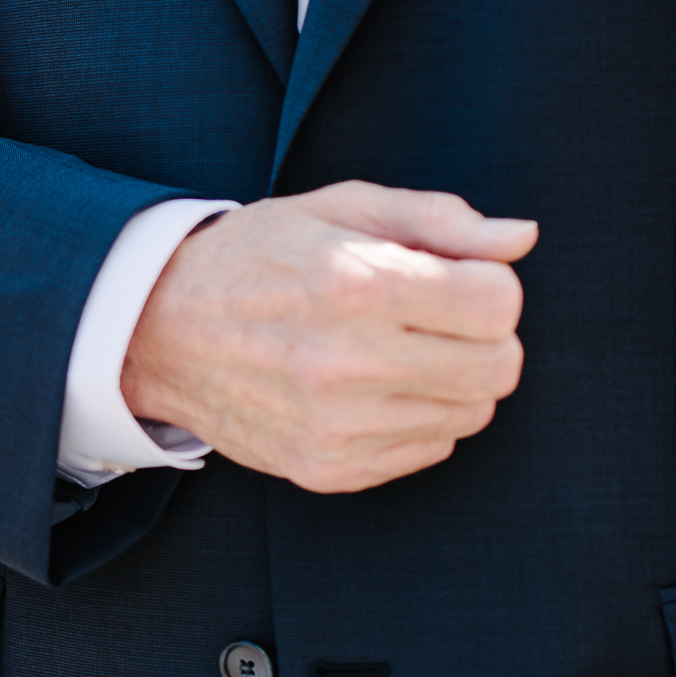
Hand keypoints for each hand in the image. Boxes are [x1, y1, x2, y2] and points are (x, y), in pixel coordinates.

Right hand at [121, 181, 538, 493]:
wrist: (156, 332)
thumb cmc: (256, 257)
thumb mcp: (337, 208)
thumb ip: (436, 218)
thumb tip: (519, 239)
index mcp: (354, 284)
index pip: (499, 303)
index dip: (487, 285)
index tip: (453, 278)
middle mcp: (346, 362)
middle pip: (499, 367)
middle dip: (483, 336)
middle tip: (435, 318)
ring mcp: (337, 425)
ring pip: (471, 413)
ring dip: (451, 379)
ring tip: (395, 350)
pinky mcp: (328, 468)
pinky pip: (430, 449)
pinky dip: (417, 418)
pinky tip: (370, 388)